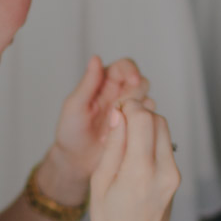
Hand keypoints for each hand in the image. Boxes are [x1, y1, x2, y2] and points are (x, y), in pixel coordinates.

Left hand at [52, 56, 150, 179]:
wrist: (76, 161)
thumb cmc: (70, 133)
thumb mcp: (75, 106)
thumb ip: (87, 83)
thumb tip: (96, 58)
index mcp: (104, 83)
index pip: (125, 66)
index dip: (132, 71)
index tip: (133, 81)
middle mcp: (120, 94)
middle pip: (141, 82)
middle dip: (135, 94)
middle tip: (119, 111)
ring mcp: (129, 112)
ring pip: (148, 101)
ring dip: (138, 111)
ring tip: (118, 126)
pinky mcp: (136, 128)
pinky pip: (150, 121)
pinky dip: (142, 126)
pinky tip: (125, 136)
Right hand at [90, 98, 179, 220]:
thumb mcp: (100, 183)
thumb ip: (113, 146)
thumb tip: (119, 114)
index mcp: (139, 173)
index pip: (143, 119)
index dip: (129, 107)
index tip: (116, 111)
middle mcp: (163, 172)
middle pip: (158, 120)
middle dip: (139, 114)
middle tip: (120, 121)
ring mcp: (174, 176)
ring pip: (165, 132)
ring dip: (146, 126)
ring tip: (125, 139)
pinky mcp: (176, 178)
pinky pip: (166, 147)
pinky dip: (151, 141)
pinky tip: (134, 154)